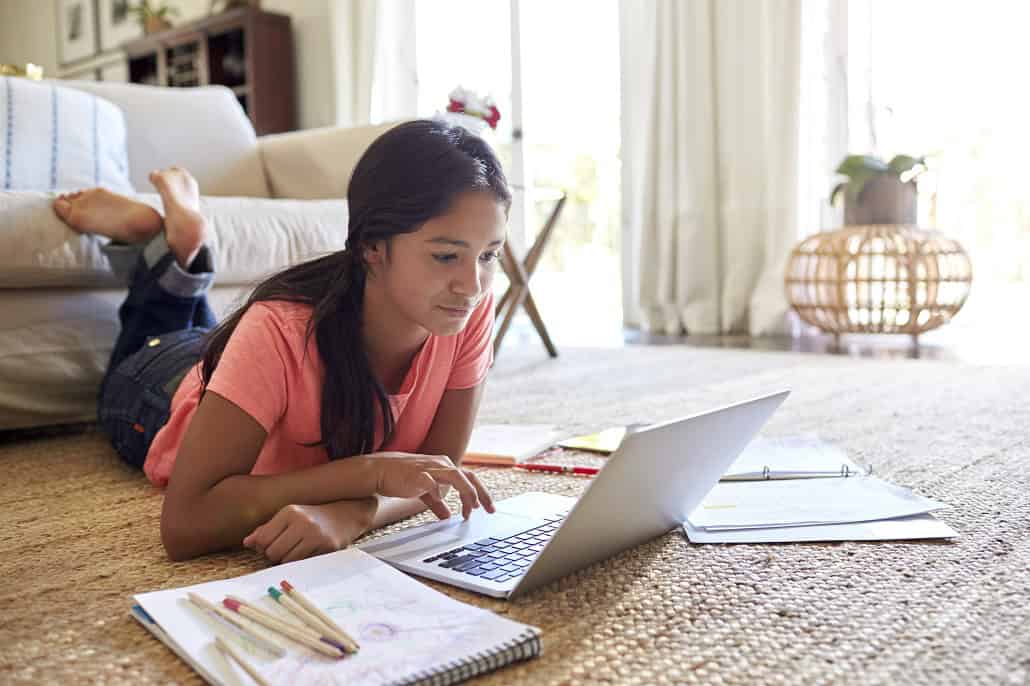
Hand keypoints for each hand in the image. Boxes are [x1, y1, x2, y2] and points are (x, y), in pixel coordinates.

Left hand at [242, 498, 376, 563]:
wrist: (346, 514)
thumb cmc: (312, 517)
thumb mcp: (289, 516)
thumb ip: (267, 529)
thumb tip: (247, 543)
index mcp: (289, 512)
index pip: (263, 539)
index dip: (263, 547)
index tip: (272, 545)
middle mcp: (302, 522)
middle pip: (273, 553)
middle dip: (275, 556)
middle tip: (285, 550)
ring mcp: (316, 535)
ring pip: (287, 561)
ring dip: (288, 561)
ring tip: (296, 551)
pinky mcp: (327, 547)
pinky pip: (303, 564)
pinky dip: (301, 563)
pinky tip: (308, 553)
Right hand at [360, 452, 494, 519]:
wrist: (380, 471)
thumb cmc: (402, 478)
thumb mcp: (424, 491)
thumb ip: (437, 502)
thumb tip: (447, 516)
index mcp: (445, 466)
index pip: (470, 477)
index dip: (481, 493)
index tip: (486, 509)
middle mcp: (441, 464)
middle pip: (469, 476)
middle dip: (481, 494)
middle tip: (489, 510)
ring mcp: (430, 468)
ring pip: (457, 476)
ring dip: (467, 493)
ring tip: (470, 511)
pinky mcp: (418, 475)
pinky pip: (433, 483)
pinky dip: (439, 494)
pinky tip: (442, 508)